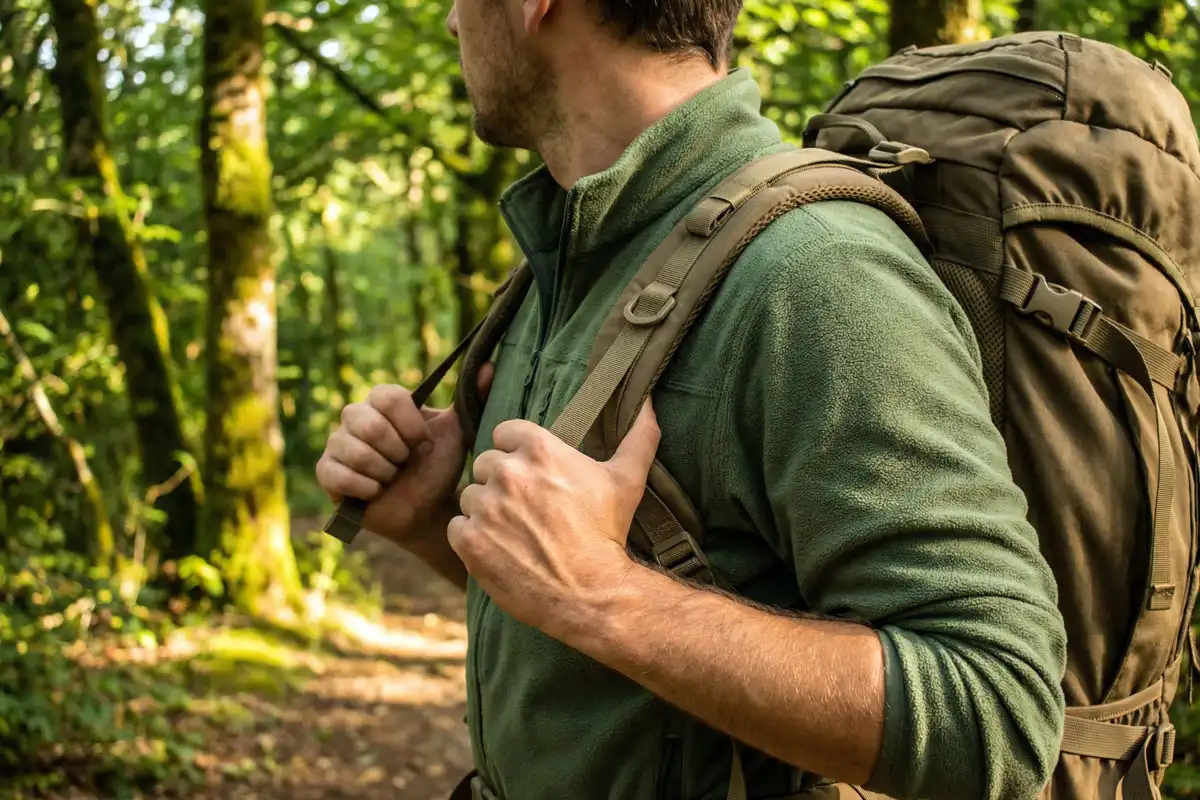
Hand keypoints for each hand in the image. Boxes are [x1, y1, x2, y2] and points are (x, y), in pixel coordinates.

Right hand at [315, 364, 493, 544]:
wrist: (426, 510)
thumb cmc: (438, 467)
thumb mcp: (458, 432)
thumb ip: (473, 397)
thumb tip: (490, 365)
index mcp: (383, 401)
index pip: (388, 396)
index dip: (410, 425)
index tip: (426, 445)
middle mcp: (355, 416)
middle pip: (370, 424)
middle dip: (398, 451)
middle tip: (408, 463)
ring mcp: (337, 443)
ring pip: (355, 451)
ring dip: (385, 471)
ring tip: (394, 478)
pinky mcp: (326, 472)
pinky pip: (337, 473)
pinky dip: (366, 487)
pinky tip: (378, 491)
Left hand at [448, 399, 659, 638]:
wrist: (591, 592)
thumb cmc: (608, 533)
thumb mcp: (627, 481)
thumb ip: (638, 437)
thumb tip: (648, 404)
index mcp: (540, 450)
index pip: (505, 432)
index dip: (515, 451)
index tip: (530, 472)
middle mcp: (508, 473)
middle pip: (485, 463)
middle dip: (500, 482)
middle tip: (525, 507)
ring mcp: (486, 507)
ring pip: (470, 496)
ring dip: (485, 510)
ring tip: (513, 531)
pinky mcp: (470, 540)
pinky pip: (457, 526)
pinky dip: (472, 537)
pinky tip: (498, 548)